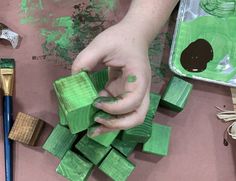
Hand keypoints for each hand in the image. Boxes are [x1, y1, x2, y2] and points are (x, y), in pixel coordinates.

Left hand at [72, 21, 150, 135]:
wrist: (134, 35)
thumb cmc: (121, 38)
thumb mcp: (101, 44)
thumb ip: (86, 59)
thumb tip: (73, 80)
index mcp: (139, 78)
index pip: (133, 101)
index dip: (114, 107)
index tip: (95, 102)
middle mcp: (141, 90)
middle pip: (137, 117)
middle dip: (117, 125)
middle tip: (96, 123)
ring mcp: (134, 94)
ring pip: (130, 118)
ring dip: (113, 126)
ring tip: (93, 130)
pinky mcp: (125, 93)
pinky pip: (120, 111)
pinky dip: (108, 116)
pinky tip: (94, 115)